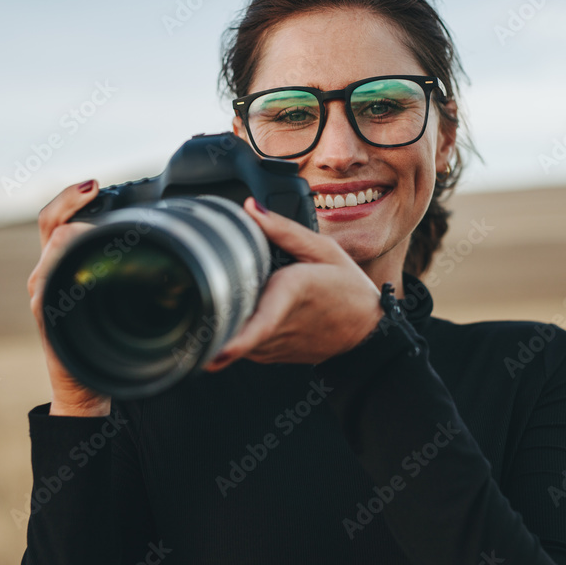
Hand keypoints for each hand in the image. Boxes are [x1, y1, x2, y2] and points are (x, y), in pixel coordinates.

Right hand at [27, 180, 111, 416]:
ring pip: (54, 246)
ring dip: (79, 232)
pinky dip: (71, 266)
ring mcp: (42, 293)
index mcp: (61, 266)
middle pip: (51, 224)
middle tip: (96, 190)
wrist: (83, 388)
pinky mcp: (44, 313)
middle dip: (73, 203)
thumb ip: (117, 271)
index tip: (94, 184)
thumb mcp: (110, 297)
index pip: (55, 219)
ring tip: (102, 228)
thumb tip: (154, 242)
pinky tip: (92, 263)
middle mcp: (46, 274)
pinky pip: (51, 280)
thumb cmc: (103, 342)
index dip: (71, 197)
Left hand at [204, 198, 383, 371]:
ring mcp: (274, 346)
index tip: (214, 354)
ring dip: (224, 319)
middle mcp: (280, 325)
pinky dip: (237, 328)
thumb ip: (283, 229)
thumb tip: (250, 208)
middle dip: (213, 313)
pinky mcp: (271, 356)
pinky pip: (241, 343)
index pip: (260, 325)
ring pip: (233, 336)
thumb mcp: (323, 249)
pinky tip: (249, 312)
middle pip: (232, 325)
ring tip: (233, 298)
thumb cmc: (348, 289)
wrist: (367, 330)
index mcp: (291, 293)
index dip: (236, 342)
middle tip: (197, 298)